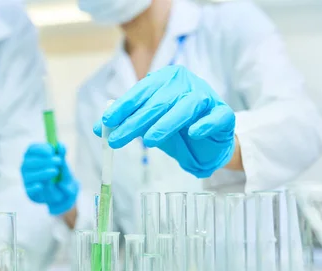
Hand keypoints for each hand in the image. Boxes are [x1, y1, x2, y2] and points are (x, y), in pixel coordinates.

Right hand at [21, 143, 78, 215]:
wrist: (64, 195)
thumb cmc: (61, 176)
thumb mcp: (64, 166)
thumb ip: (62, 155)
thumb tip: (60, 145)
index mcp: (34, 156)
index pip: (31, 149)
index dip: (40, 149)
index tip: (52, 151)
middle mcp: (27, 167)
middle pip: (29, 161)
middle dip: (44, 160)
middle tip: (58, 161)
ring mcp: (27, 179)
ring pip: (29, 175)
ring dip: (43, 172)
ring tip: (55, 172)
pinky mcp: (29, 191)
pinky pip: (29, 189)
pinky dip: (34, 187)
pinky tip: (41, 186)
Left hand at [94, 65, 235, 177]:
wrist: (209, 139)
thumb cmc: (176, 126)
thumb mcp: (148, 122)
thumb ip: (126, 121)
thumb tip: (98, 128)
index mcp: (165, 79)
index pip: (140, 92)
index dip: (122, 107)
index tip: (106, 122)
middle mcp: (186, 83)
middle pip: (158, 101)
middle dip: (135, 122)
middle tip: (118, 139)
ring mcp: (207, 96)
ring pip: (185, 107)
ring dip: (166, 123)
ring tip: (149, 141)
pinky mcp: (224, 114)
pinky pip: (216, 117)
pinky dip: (205, 124)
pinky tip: (193, 133)